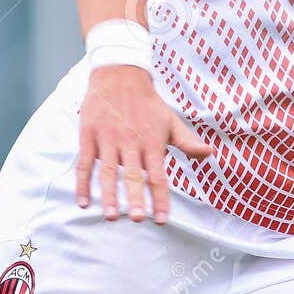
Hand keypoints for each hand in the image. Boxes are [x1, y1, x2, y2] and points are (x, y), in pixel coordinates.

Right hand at [75, 65, 212, 222]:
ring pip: (108, 171)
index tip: (162, 220)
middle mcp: (131, 141)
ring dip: (109, 195)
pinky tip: (84, 201)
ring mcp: (108, 138)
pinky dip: (82, 183)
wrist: (120, 73)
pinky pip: (85, 162)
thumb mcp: (170, 120)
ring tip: (112, 216)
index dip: (160, 198)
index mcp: (152, 140)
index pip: (158, 175)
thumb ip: (187, 141)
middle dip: (136, 197)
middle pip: (133, 174)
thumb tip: (210, 154)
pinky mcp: (89, 134)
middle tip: (138, 219)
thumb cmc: (148, 103)